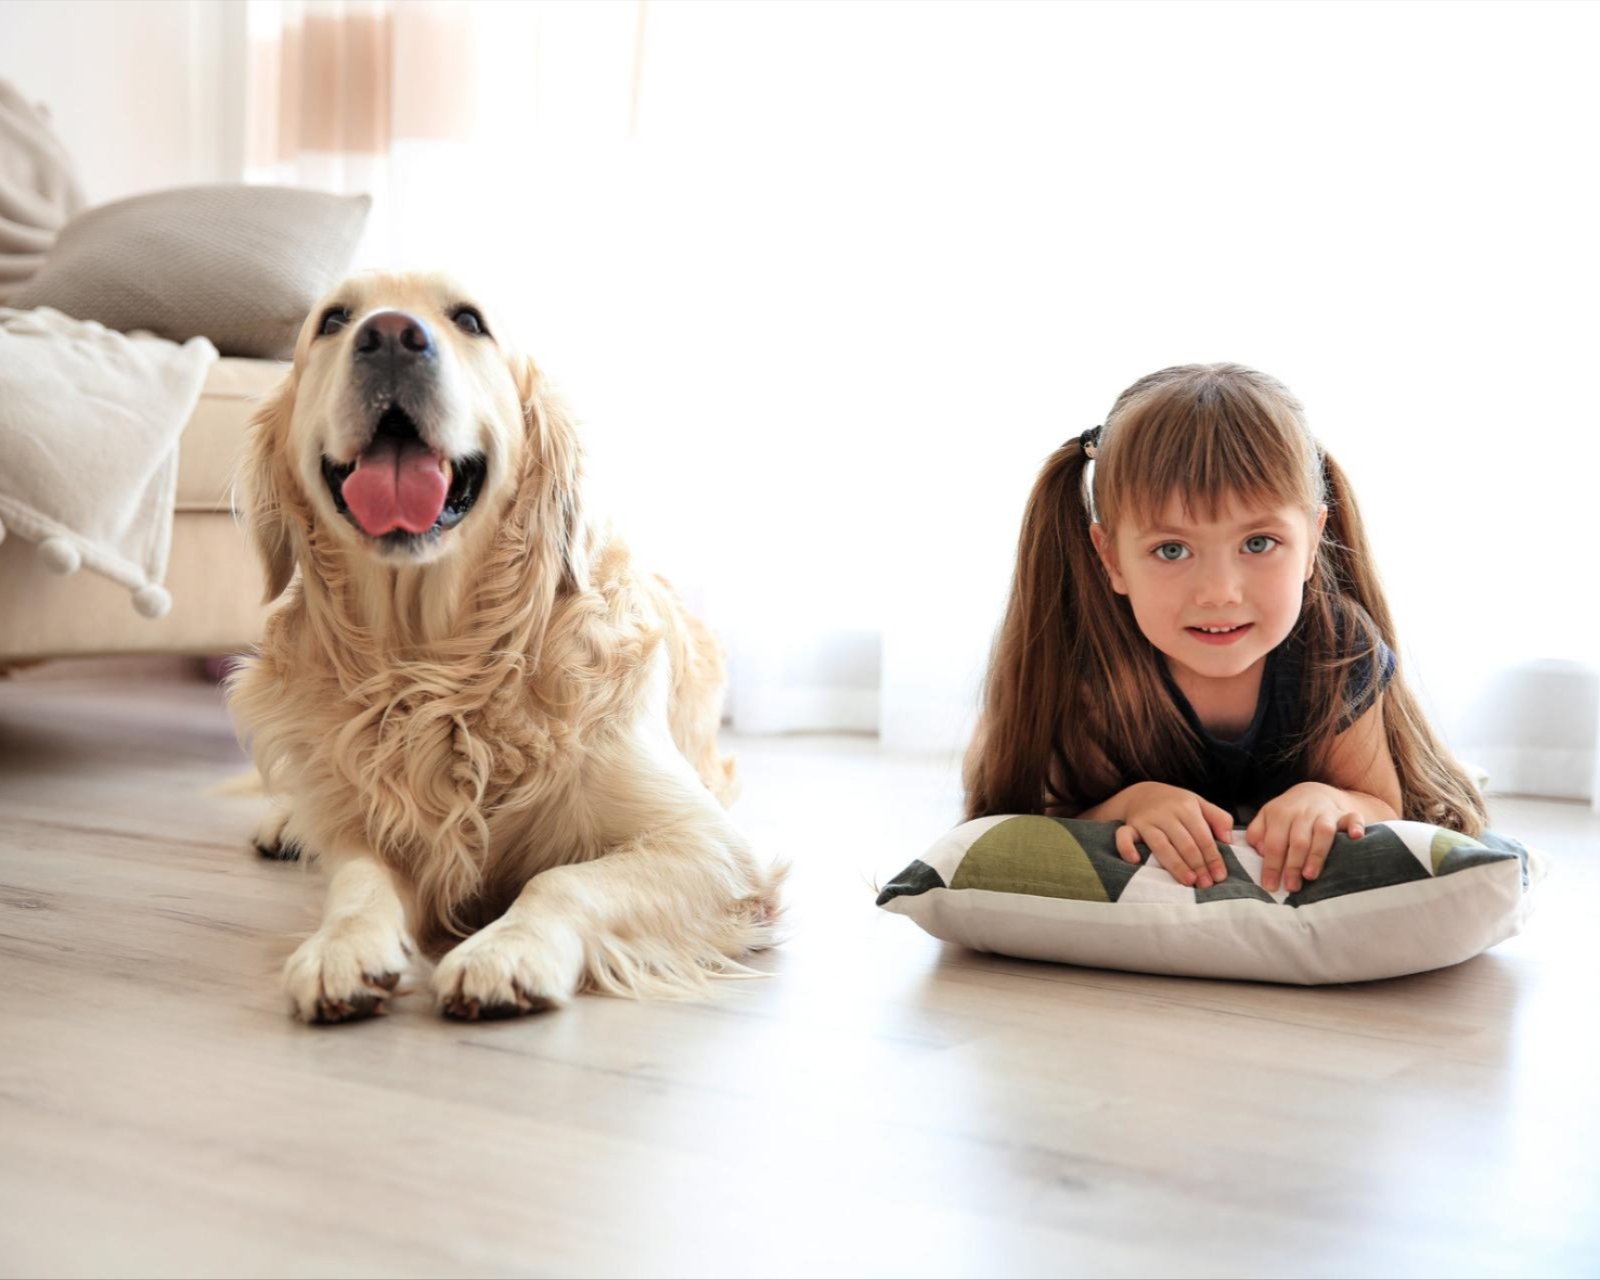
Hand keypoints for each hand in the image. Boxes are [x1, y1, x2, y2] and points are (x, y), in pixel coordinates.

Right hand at [1114, 782, 1233, 888]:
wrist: (1143, 793)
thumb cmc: (1176, 804)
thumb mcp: (1199, 804)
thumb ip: (1219, 818)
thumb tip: (1228, 840)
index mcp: (1187, 807)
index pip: (1203, 836)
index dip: (1213, 858)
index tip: (1219, 876)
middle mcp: (1166, 813)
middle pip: (1185, 843)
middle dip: (1198, 865)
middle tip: (1205, 884)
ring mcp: (1146, 820)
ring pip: (1161, 845)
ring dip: (1175, 865)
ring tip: (1188, 881)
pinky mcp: (1129, 825)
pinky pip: (1123, 836)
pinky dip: (1127, 848)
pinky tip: (1135, 861)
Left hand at [1244, 782, 1365, 892]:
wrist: (1314, 792)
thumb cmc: (1287, 814)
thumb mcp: (1266, 818)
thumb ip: (1257, 833)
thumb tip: (1259, 851)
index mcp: (1280, 813)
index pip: (1273, 842)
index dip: (1271, 865)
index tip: (1270, 886)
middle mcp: (1303, 812)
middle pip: (1298, 840)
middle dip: (1293, 865)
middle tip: (1291, 886)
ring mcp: (1325, 812)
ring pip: (1323, 832)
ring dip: (1317, 854)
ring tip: (1310, 875)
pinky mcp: (1345, 813)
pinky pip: (1353, 818)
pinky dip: (1355, 826)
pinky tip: (1355, 837)